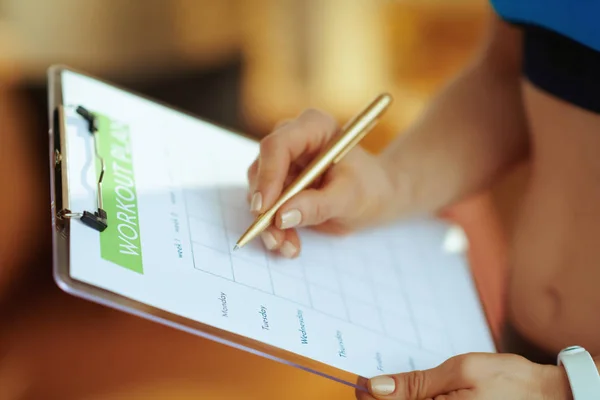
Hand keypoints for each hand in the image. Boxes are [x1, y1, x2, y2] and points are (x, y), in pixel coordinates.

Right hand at [247, 109, 397, 257]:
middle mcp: (292, 140)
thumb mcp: (350, 198)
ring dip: (268, 224)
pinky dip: (275, 229)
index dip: (267, 176)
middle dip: (265, 207)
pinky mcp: (279, 184)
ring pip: (260, 192)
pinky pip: (267, 207)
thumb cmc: (370, 189)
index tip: (264, 208)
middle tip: (273, 237)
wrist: (376, 197)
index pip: (278, 146)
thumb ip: (317, 206)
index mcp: (314, 128)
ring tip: (286, 246)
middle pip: (262, 169)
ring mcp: (283, 163)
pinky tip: (289, 245)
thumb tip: (282, 216)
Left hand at [356, 353, 571, 399]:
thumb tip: (377, 386)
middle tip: (371, 387)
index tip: (357, 385)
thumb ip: (417, 383)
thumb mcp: (461, 371)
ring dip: (402, 399)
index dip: (370, 398)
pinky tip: (418, 396)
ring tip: (392, 390)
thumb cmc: (510, 381)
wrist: (551, 397)